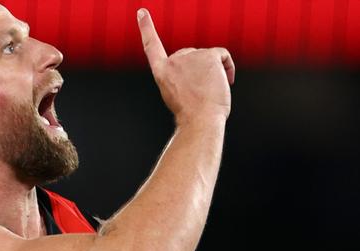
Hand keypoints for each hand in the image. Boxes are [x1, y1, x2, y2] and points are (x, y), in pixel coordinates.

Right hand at [138, 8, 235, 123]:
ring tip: (211, 92)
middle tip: (201, 92)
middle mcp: (173, 60)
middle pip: (190, 56)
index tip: (141, 12)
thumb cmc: (191, 114)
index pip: (151, 46)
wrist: (199, 120)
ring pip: (208, 58)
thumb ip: (182, 76)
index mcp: (161, 72)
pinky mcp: (208, 56)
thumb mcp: (177, 94)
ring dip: (214, 73)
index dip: (146, 27)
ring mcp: (191, 56)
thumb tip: (202, 69)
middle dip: (199, 70)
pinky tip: (226, 81)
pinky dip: (227, 67)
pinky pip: (222, 56)